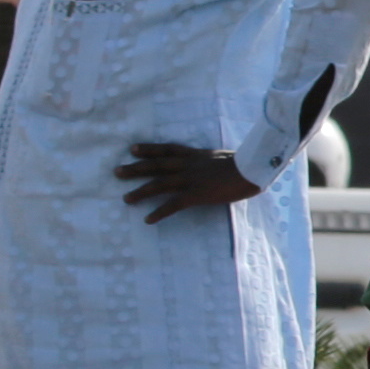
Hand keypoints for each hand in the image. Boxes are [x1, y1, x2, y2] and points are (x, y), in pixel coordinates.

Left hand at [120, 142, 262, 221]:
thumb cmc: (246, 163)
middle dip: (135, 169)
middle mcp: (188, 165)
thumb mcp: (225, 157)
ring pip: (159, 184)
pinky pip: (173, 204)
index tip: (132, 149)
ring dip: (141, 192)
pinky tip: (148, 219)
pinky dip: (159, 212)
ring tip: (126, 199)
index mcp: (196, 155)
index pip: (167, 150)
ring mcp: (190, 179)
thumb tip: (214, 161)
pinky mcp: (196, 195)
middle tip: (117, 171)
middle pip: (156, 166)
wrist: (252, 170)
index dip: (149, 149)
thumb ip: (214, 160)